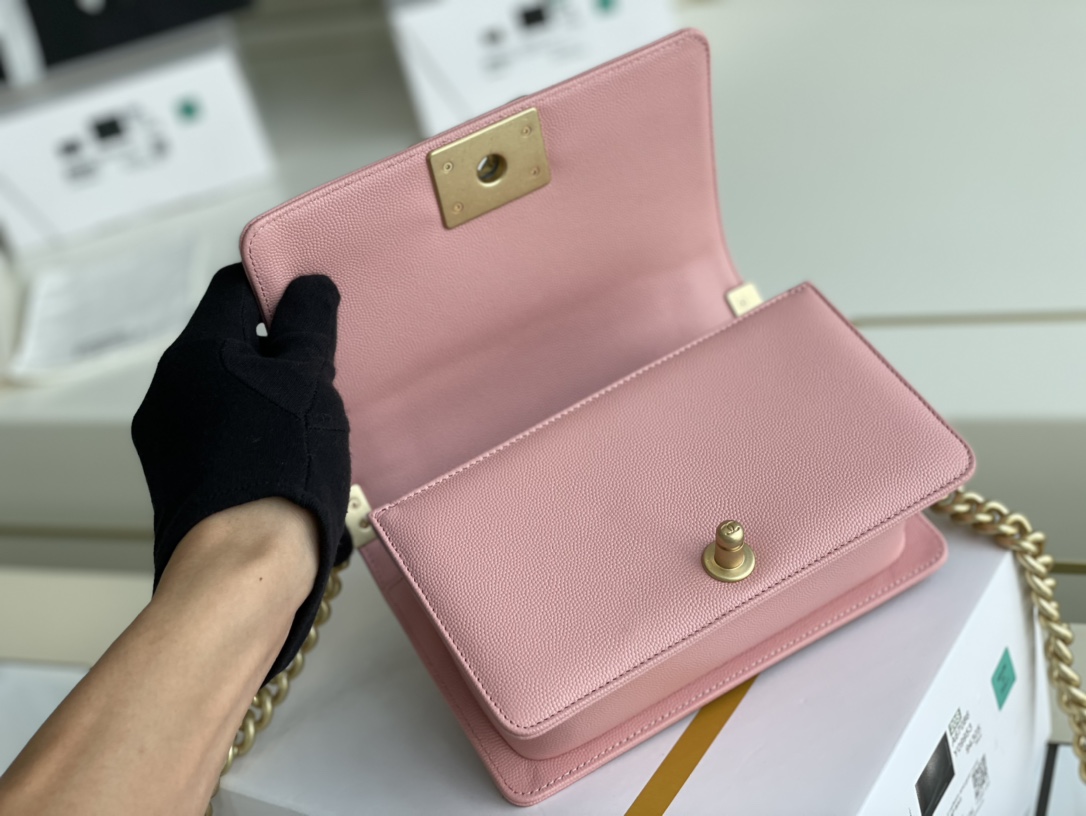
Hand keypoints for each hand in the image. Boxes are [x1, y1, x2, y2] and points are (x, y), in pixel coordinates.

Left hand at [132, 264, 351, 677]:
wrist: (246, 567)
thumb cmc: (282, 466)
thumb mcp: (308, 380)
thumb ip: (308, 324)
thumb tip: (306, 284)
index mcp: (197, 351)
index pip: (234, 288)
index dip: (277, 289)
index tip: (314, 310)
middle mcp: (168, 388)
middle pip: (228, 343)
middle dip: (277, 351)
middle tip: (324, 373)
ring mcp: (167, 438)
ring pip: (225, 392)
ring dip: (266, 396)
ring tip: (311, 424)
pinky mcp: (178, 478)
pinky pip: (219, 435)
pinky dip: (252, 434)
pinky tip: (288, 460)